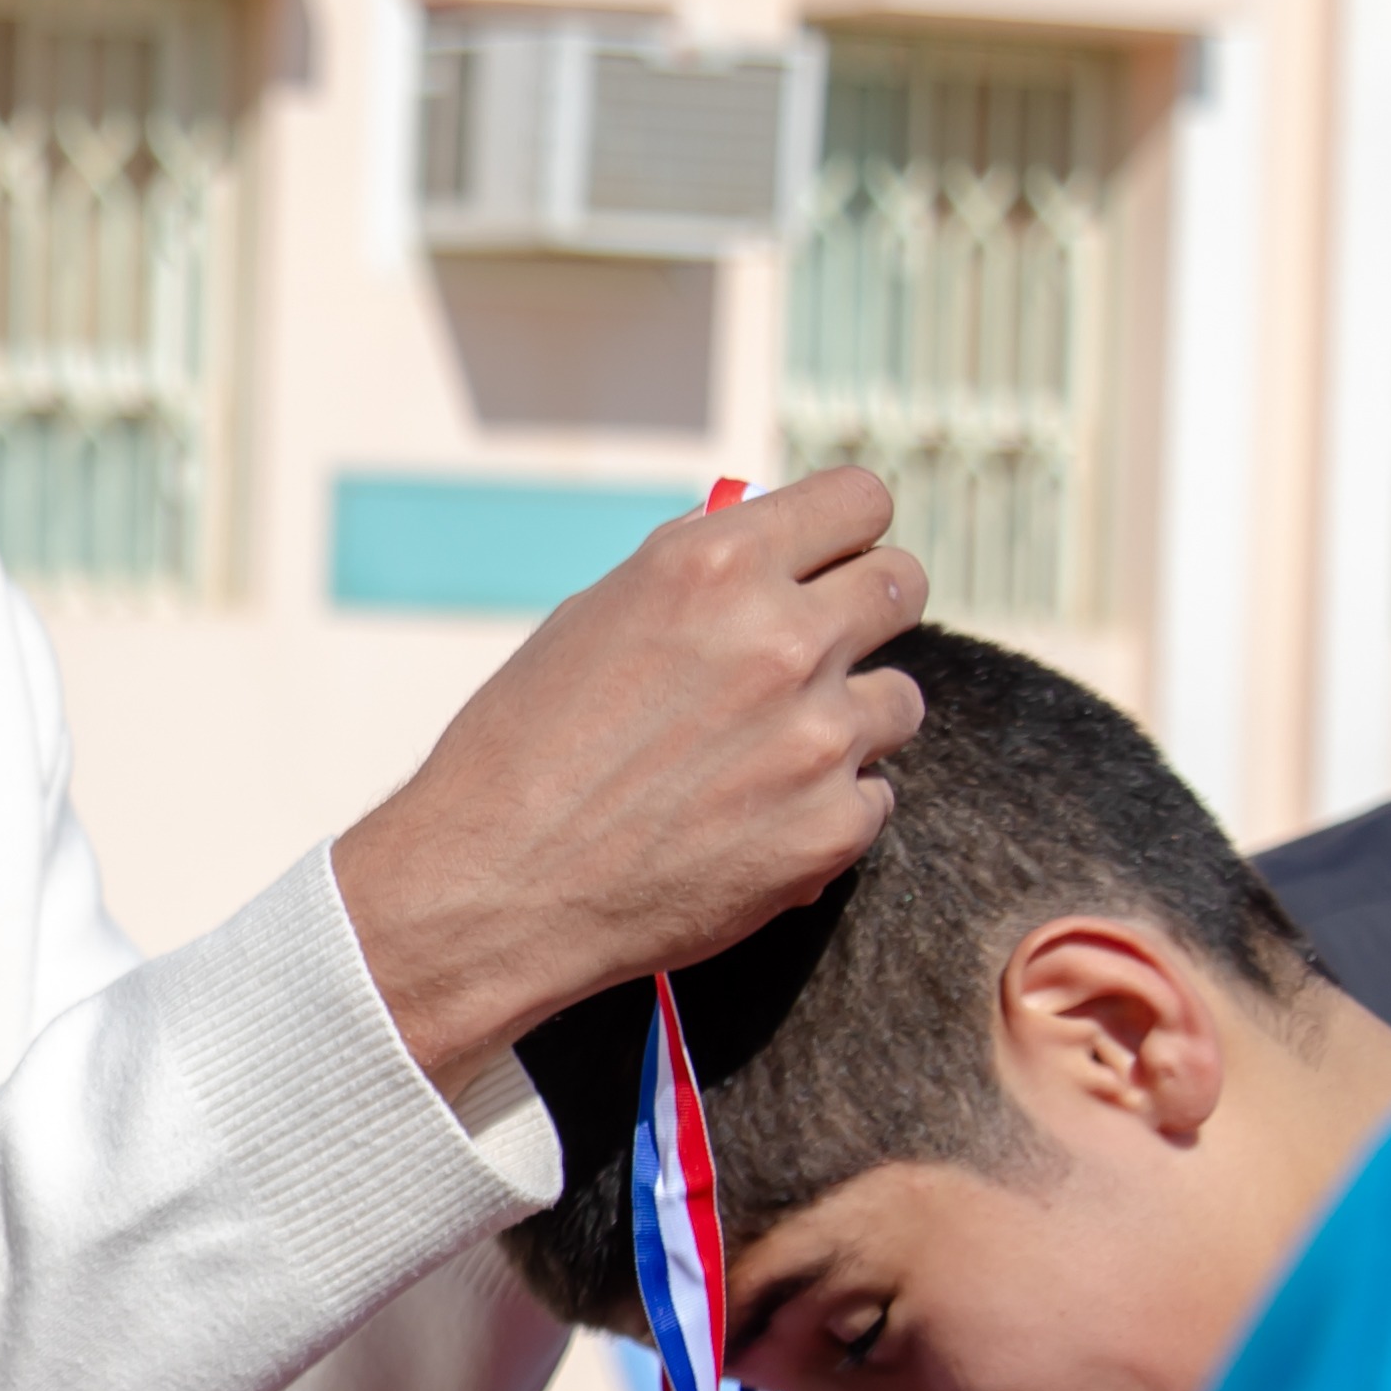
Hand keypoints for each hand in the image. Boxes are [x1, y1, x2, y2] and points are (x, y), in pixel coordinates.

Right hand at [334, 465, 933, 1092]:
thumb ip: (695, 576)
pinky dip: (823, 809)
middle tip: (816, 653)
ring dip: (848, 719)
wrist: (488, 890)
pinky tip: (750, 823)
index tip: (834, 558)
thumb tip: (770, 548)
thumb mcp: (591, 620)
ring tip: (768, 755)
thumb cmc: (518, 750)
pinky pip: (872, 796)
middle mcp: (781, 639)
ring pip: (898, 700)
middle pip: (903, 586)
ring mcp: (817, 738)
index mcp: (715, 568)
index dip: (847, 531)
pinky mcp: (832, 829)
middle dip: (867, 612)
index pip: (860, 499)